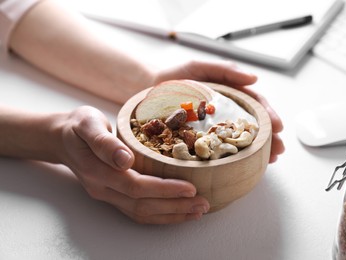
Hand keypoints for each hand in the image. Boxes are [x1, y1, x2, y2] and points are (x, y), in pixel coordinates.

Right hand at [56, 106, 209, 223]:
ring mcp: (108, 195)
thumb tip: (124, 159)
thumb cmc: (78, 127)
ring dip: (171, 215)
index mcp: (97, 171)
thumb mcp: (87, 124)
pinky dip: (160, 215)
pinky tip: (178, 212)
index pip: (136, 186)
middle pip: (142, 205)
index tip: (190, 188)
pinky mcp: (114, 195)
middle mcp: (103, 189)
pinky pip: (138, 211)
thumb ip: (103, 142)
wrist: (62, 138)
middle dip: (175, 207)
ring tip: (197, 212)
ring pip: (141, 213)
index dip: (164, 189)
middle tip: (203, 204)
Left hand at [153, 60, 284, 162]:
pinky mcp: (200, 140)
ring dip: (257, 150)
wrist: (149, 91)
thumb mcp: (199, 67)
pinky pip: (219, 150)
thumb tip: (254, 78)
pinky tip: (243, 165)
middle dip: (268, 138)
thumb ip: (224, 70)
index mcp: (229, 96)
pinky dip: (232, 157)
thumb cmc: (175, 77)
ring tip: (269, 160)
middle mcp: (225, 113)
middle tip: (278, 150)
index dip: (268, 116)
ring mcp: (214, 128)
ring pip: (239, 139)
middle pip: (251, 125)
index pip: (254, 105)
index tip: (278, 127)